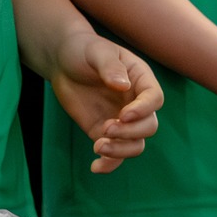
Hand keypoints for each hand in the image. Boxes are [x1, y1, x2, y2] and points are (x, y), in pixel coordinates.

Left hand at [48, 29, 163, 174]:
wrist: (62, 60)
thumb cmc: (83, 49)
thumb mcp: (96, 52)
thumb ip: (110, 66)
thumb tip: (123, 86)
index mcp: (141, 79)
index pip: (154, 99)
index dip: (143, 110)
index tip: (123, 115)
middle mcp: (136, 103)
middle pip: (149, 126)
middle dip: (130, 132)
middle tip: (106, 129)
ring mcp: (122, 120)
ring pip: (136, 144)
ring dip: (121, 150)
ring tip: (98, 145)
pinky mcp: (105, 132)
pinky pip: (115, 154)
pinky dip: (109, 164)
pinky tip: (95, 166)